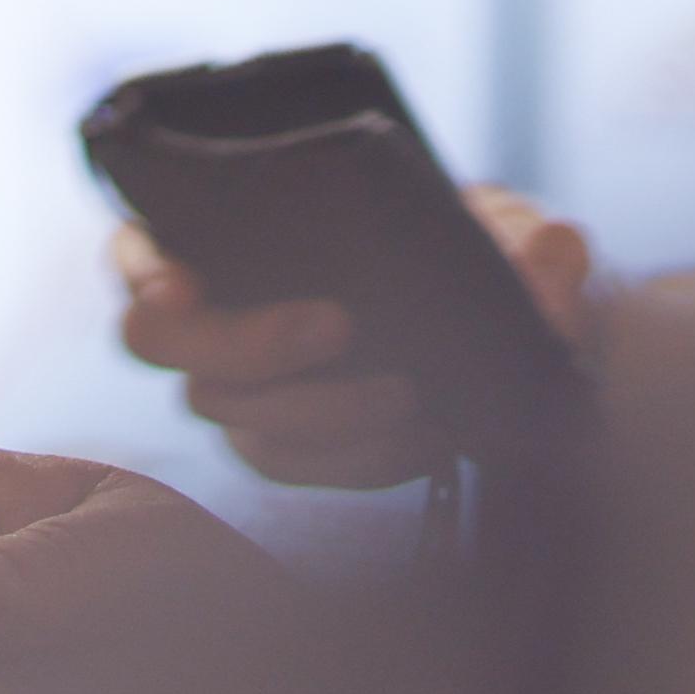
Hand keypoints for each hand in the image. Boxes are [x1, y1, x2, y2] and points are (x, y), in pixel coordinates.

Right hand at [108, 186, 593, 489]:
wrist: (497, 328)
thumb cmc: (470, 253)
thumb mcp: (502, 227)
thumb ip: (528, 235)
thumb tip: (554, 255)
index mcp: (213, 242)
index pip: (140, 256)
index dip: (147, 272)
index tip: (185, 283)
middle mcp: (207, 321)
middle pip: (167, 347)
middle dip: (247, 341)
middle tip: (340, 325)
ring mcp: (240, 393)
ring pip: (234, 418)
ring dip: (318, 412)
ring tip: (412, 397)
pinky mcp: (287, 447)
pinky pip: (294, 467)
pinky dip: (356, 459)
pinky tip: (424, 441)